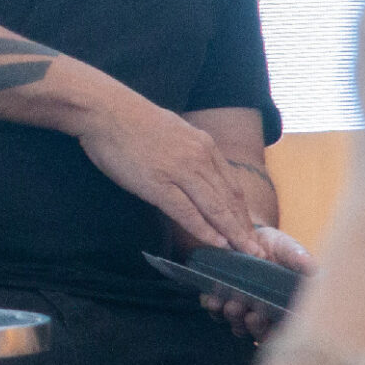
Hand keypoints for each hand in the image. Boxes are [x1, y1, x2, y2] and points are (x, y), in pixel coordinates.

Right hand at [76, 87, 265, 254]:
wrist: (106, 111)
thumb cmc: (132, 121)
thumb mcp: (175, 130)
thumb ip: (190, 150)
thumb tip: (195, 167)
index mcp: (204, 145)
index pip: (232, 185)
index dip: (243, 212)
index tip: (251, 231)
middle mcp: (199, 158)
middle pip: (230, 200)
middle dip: (245, 229)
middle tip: (258, 252)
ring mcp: (180, 172)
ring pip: (215, 208)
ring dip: (232, 233)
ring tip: (245, 253)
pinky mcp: (158, 184)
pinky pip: (187, 212)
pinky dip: (204, 229)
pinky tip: (216, 243)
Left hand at [201, 225, 314, 339]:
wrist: (250, 236)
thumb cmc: (277, 248)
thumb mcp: (290, 250)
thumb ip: (300, 259)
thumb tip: (314, 271)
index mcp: (283, 308)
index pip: (281, 330)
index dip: (272, 329)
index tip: (267, 318)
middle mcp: (263, 314)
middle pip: (258, 332)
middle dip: (253, 326)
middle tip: (251, 315)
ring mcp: (241, 309)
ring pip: (236, 324)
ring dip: (233, 317)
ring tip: (231, 304)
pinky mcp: (222, 300)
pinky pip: (215, 311)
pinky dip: (214, 306)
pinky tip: (213, 298)